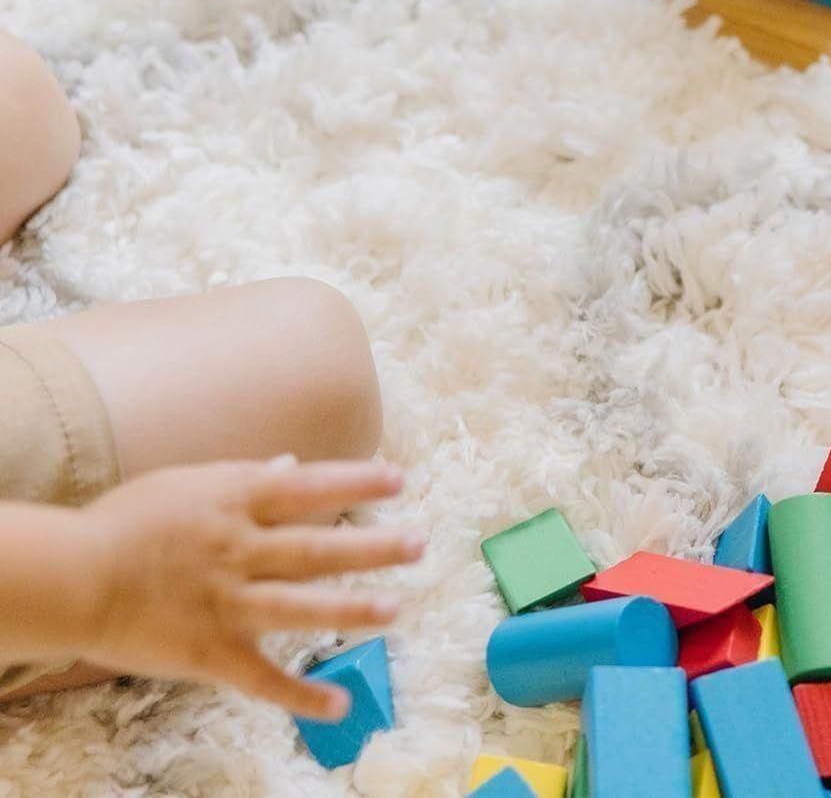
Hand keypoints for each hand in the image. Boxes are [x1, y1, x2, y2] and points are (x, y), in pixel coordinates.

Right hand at [75, 458, 422, 718]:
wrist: (70, 577)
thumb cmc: (123, 522)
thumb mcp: (186, 483)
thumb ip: (245, 476)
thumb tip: (292, 464)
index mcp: (235, 502)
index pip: (310, 487)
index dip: (357, 483)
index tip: (398, 480)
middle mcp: (240, 549)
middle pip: (319, 546)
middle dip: (374, 546)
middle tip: (419, 543)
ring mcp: (228, 602)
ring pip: (303, 606)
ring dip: (353, 608)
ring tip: (397, 608)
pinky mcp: (211, 651)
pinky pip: (264, 678)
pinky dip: (303, 696)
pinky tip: (339, 706)